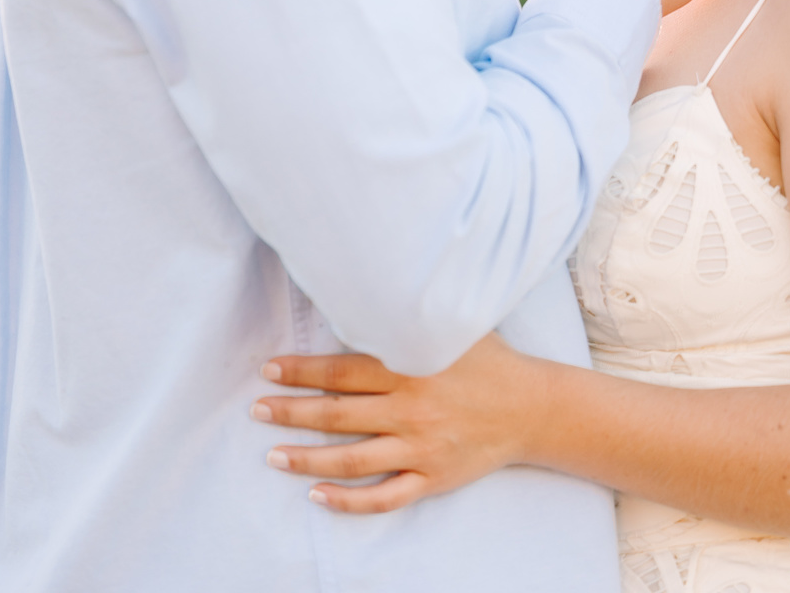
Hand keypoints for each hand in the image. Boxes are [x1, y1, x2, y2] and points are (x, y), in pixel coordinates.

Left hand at [252, 335, 535, 513]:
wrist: (532, 407)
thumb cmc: (488, 359)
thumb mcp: (453, 326)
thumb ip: (411, 316)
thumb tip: (370, 288)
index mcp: (411, 366)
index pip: (343, 370)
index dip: (303, 371)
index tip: (270, 371)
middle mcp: (411, 408)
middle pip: (338, 414)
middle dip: (292, 412)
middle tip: (257, 410)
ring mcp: (420, 447)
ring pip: (352, 459)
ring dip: (307, 459)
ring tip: (273, 456)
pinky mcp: (431, 478)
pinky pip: (384, 497)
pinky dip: (348, 501)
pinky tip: (318, 497)